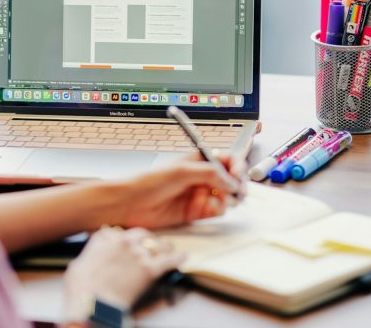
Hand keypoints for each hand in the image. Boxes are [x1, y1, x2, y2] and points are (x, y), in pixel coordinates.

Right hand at [64, 227, 182, 317]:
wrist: (93, 304)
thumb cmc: (81, 289)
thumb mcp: (78, 265)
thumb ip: (91, 253)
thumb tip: (94, 248)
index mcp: (106, 240)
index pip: (120, 232)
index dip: (127, 238)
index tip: (129, 241)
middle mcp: (124, 243)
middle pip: (142, 234)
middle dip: (147, 239)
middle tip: (151, 244)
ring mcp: (139, 255)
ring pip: (158, 245)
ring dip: (163, 247)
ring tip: (168, 249)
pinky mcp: (150, 269)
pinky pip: (170, 260)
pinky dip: (178, 258)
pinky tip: (183, 257)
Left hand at [105, 152, 246, 228]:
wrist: (131, 204)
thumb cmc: (149, 182)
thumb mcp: (182, 171)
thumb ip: (210, 173)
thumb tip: (231, 180)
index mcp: (199, 160)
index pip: (226, 160)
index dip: (237, 165)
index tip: (239, 173)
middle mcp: (202, 177)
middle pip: (231, 179)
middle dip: (237, 184)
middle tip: (237, 190)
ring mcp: (200, 194)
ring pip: (226, 196)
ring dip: (227, 198)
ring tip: (220, 199)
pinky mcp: (197, 211)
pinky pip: (216, 210)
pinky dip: (216, 209)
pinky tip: (208, 208)